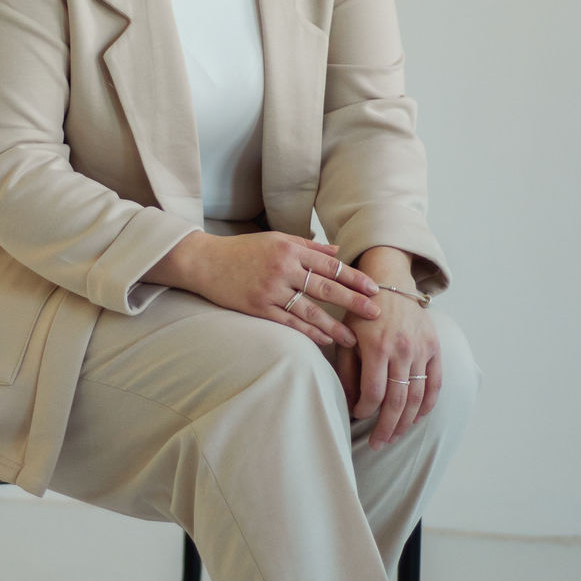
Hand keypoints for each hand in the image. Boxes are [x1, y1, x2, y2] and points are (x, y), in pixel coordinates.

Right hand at [146, 231, 381, 347]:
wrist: (205, 262)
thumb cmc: (244, 250)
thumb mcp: (276, 240)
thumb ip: (308, 246)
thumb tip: (337, 252)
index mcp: (290, 249)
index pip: (330, 265)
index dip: (354, 278)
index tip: (373, 289)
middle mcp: (282, 268)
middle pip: (326, 287)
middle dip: (353, 302)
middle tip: (375, 314)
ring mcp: (270, 290)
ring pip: (309, 310)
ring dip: (333, 326)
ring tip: (352, 338)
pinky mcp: (258, 308)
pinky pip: (288, 322)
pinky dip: (307, 332)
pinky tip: (323, 340)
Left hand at [334, 248, 441, 446]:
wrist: (390, 282)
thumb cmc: (362, 313)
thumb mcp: (346, 337)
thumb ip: (348, 371)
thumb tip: (352, 403)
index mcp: (377, 347)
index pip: (373, 393)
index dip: (364, 411)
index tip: (358, 416)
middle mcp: (401, 350)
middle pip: (397, 401)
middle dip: (386, 427)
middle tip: (378, 444)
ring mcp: (421, 349)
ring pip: (417, 397)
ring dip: (406, 422)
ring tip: (395, 436)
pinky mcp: (434, 346)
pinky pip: (435, 382)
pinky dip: (428, 404)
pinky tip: (417, 418)